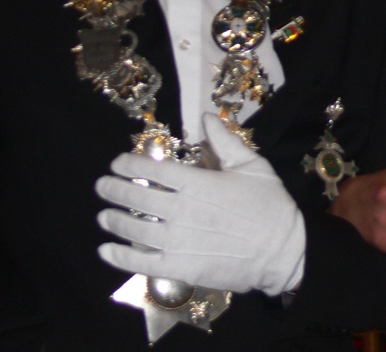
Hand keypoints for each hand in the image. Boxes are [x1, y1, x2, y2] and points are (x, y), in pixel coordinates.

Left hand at [96, 113, 305, 295]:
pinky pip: (142, 262)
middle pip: (138, 198)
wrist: (283, 250)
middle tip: (102, 186)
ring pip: (135, 229)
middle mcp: (182, 210)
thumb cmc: (270, 205)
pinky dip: (121, 257)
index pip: (153, 170)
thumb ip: (225, 141)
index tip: (117, 163)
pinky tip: (107, 251)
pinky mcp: (180, 268)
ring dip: (114, 221)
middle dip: (114, 190)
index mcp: (198, 183)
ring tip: (103, 216)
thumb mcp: (252, 165)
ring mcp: (179, 241)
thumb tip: (206, 117)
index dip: (130, 165)